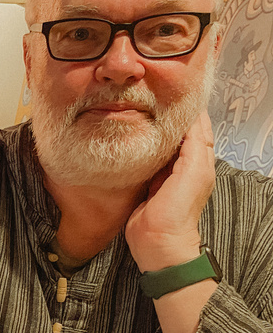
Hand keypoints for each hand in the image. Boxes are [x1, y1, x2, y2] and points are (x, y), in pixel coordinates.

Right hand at [125, 111, 215, 271]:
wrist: (157, 242)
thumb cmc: (177, 212)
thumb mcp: (192, 172)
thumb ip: (193, 145)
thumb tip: (190, 119)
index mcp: (200, 162)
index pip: (198, 128)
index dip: (191, 110)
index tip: (177, 90)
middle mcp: (183, 166)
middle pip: (179, 134)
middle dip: (171, 116)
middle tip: (156, 96)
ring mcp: (163, 175)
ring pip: (161, 144)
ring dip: (154, 130)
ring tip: (142, 110)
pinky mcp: (145, 183)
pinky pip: (145, 158)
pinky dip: (142, 145)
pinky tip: (132, 136)